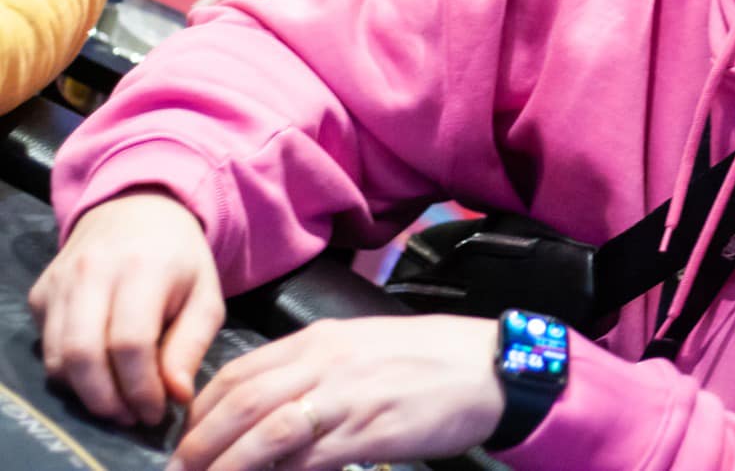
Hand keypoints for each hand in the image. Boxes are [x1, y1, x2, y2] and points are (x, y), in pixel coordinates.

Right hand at [29, 190, 224, 426]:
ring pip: (56, 356)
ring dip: (85, 391)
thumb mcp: (206, 295)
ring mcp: (60, 280)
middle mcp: (93, 271)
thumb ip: (191, 345)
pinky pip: (45, 346)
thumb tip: (176, 396)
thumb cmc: (180, 258)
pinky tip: (99, 370)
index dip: (140, 388)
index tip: (155, 412)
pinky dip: (69, 370)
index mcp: (143, 268)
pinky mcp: (40, 291)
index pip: (130, 343)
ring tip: (118, 401)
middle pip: (82, 354)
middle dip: (105, 399)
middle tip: (131, 416)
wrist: (139, 208)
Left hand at [168, 314, 504, 470]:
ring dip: (226, 465)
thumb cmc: (427, 361)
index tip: (186, 440)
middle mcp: (325, 363)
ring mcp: (346, 398)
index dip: (200, 411)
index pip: (239, 372)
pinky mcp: (368, 432)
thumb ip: (314, 373)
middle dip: (199, 444)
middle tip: (180, 470)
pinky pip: (308, 459)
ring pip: (264, 432)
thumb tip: (267, 410)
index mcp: (320, 340)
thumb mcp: (362, 351)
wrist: (489, 367)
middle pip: (239, 402)